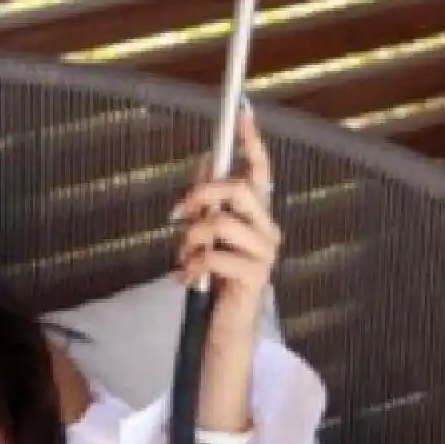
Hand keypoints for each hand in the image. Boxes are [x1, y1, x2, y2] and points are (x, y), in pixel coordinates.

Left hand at [169, 101, 280, 341]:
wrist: (224, 331)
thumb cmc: (216, 283)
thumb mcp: (206, 237)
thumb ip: (207, 204)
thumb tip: (203, 162)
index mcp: (257, 217)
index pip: (260, 172)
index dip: (252, 142)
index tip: (242, 112)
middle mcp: (267, 230)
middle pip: (238, 190)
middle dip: (201, 194)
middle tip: (177, 213)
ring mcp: (264, 253)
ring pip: (221, 222)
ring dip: (191, 238)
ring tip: (182, 257)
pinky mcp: (255, 276)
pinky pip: (215, 255)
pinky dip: (191, 265)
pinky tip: (185, 278)